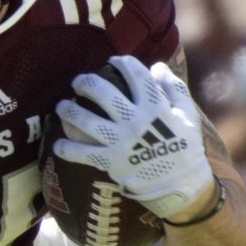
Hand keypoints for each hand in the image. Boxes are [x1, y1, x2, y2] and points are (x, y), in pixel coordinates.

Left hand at [55, 55, 214, 220]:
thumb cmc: (185, 148)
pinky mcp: (110, 162)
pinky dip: (68, 149)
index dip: (124, 64)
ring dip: (70, 112)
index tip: (114, 60)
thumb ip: (174, 88)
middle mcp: (134, 122)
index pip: (136, 77)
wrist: (181, 185)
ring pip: (87, 121)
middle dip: (87, 83)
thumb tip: (157, 66)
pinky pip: (83, 154)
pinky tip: (58, 144)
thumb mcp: (188, 115)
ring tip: (61, 106)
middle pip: (104, 95)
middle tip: (79, 81)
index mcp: (155, 108)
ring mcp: (120, 142)